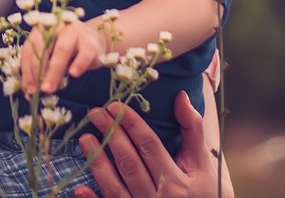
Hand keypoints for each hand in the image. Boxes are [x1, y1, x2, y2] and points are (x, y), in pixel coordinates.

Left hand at [21, 21, 106, 93]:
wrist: (98, 41)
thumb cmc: (71, 50)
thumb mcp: (53, 56)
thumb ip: (42, 68)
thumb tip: (30, 89)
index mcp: (42, 28)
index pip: (29, 48)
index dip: (27, 69)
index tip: (28, 88)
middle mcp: (56, 27)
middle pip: (43, 48)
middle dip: (37, 70)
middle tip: (38, 90)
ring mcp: (75, 32)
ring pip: (62, 51)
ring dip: (53, 71)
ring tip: (49, 88)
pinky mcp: (91, 42)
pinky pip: (84, 54)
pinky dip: (78, 64)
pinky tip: (73, 74)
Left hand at [74, 92, 232, 197]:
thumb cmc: (204, 192)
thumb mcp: (203, 165)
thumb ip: (192, 131)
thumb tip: (180, 96)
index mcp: (177, 182)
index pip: (150, 146)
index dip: (132, 124)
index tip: (115, 106)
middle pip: (130, 164)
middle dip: (112, 136)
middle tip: (95, 113)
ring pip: (115, 188)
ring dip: (98, 163)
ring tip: (85, 139)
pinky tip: (80, 188)